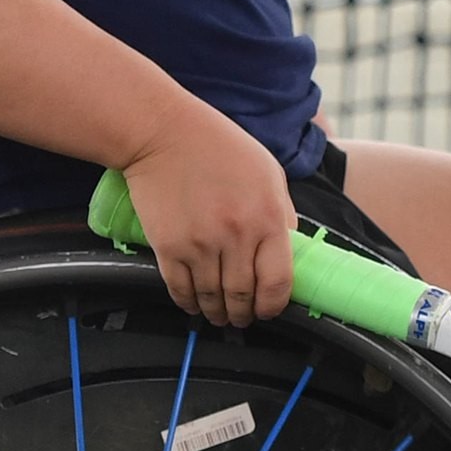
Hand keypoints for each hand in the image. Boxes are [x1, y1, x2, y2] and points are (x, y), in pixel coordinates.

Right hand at [117, 108, 295, 326]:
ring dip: (216, 313)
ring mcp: (201, 243)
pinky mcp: (169, 247)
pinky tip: (193, 303)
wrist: (163, 133)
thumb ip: (282, 214)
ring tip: (218, 315)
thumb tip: (287, 252)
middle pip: (244, 296)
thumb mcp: (269, 173)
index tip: (269, 309)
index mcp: (268, 217)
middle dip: (244, 314)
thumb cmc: (219, 147)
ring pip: (212, 298)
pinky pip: (180, 290)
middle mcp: (236, 235)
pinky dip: (188, 303)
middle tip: (242, 317)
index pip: (278, 282)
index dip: (274, 305)